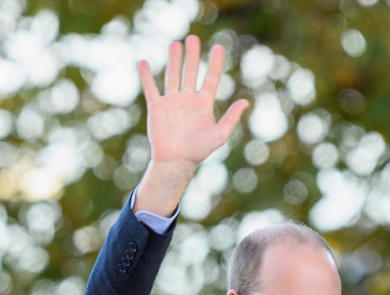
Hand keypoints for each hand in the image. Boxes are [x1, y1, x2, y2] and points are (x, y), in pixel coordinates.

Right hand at [134, 35, 249, 215]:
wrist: (176, 161)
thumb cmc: (199, 151)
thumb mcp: (220, 135)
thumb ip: (232, 118)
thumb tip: (246, 102)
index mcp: (204, 104)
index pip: (211, 78)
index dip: (215, 63)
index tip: (218, 48)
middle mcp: (188, 100)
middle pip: (191, 72)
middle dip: (192, 55)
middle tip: (193, 38)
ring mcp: (172, 102)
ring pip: (173, 75)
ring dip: (174, 60)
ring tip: (175, 43)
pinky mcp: (157, 107)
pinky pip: (151, 88)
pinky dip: (147, 76)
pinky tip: (144, 62)